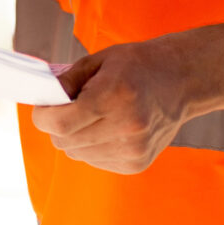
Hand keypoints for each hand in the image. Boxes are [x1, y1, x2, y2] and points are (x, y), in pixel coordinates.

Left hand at [28, 41, 192, 173]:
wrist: (181, 81)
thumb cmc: (137, 65)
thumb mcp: (99, 61)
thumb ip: (67, 81)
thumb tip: (42, 99)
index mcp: (113, 98)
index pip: (60, 124)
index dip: (43, 116)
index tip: (43, 107)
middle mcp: (125, 128)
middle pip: (65, 142)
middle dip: (56, 126)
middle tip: (66, 108)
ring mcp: (133, 150)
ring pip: (77, 154)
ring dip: (75, 137)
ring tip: (93, 116)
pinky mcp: (136, 164)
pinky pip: (95, 161)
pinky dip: (91, 147)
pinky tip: (107, 128)